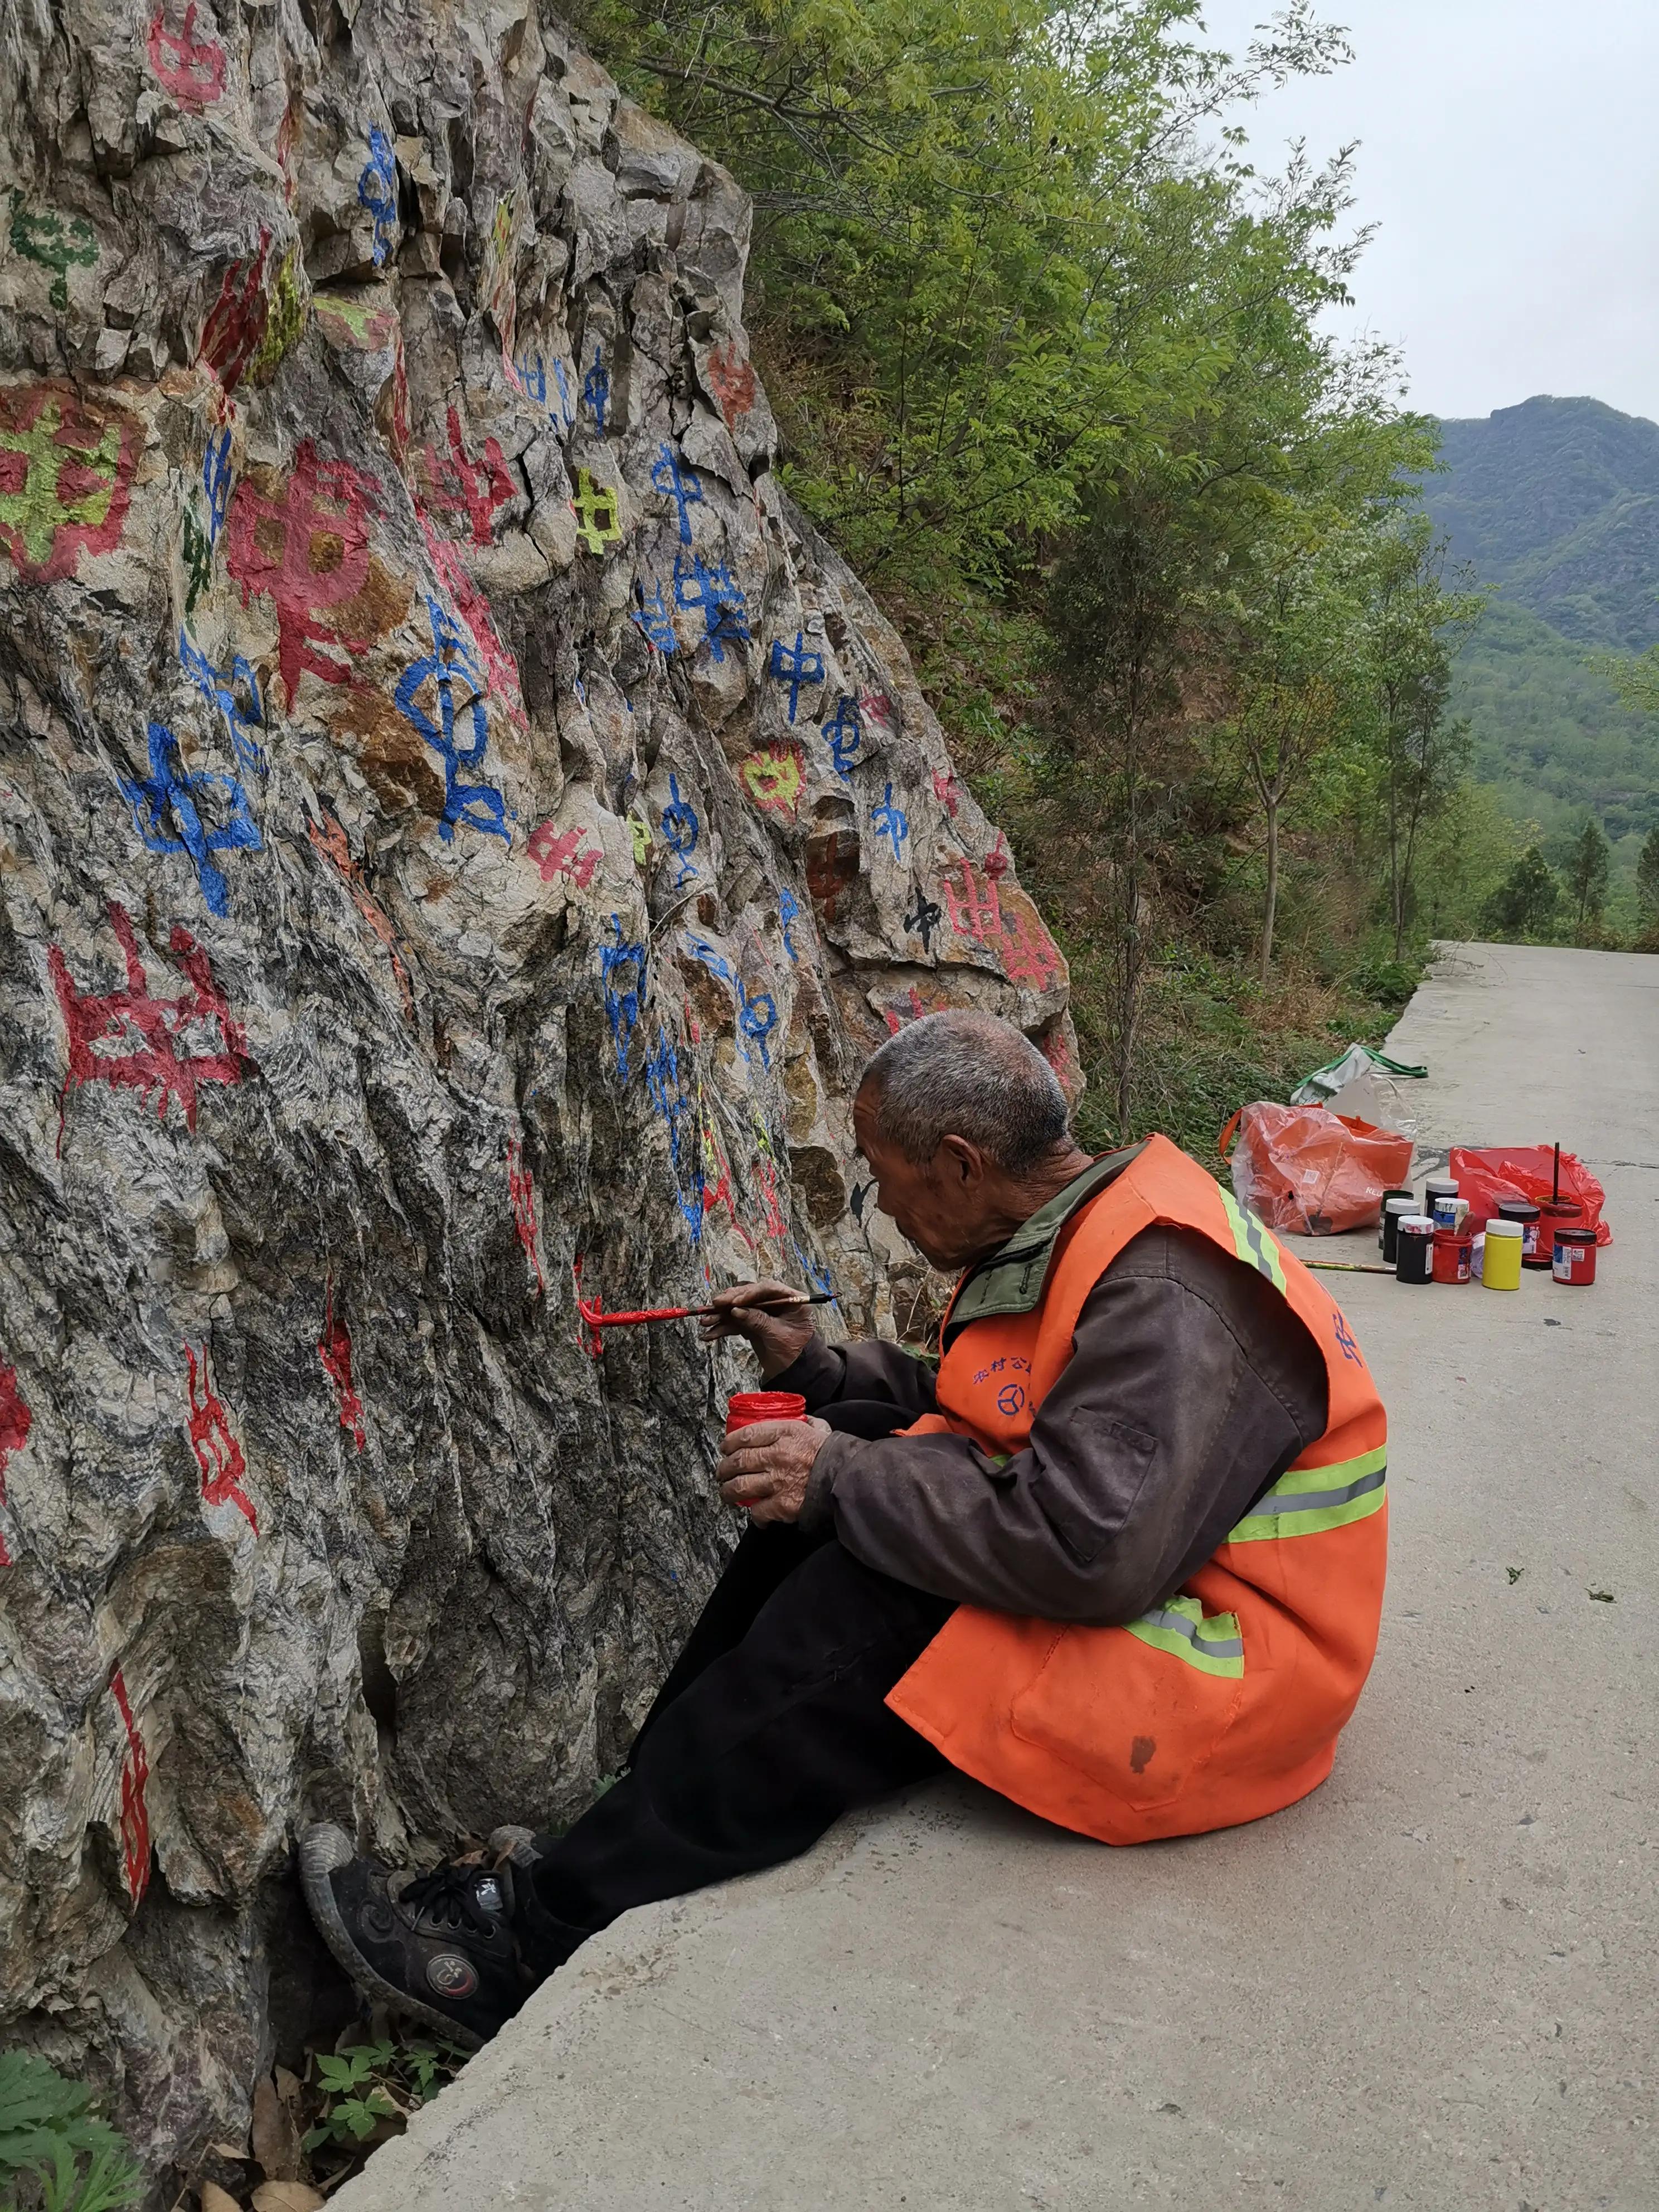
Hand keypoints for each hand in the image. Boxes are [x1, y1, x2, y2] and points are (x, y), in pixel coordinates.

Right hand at [699, 1278, 816, 1378]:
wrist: (796, 1373)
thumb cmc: (796, 1353)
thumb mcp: (778, 1335)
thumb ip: (759, 1321)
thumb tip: (737, 1310)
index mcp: (792, 1300)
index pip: (769, 1288)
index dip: (750, 1293)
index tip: (735, 1301)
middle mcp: (777, 1303)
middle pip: (751, 1296)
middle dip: (731, 1301)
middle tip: (715, 1304)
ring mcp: (763, 1314)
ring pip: (739, 1309)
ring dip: (721, 1316)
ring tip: (706, 1321)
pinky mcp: (753, 1325)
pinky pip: (736, 1324)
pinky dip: (723, 1329)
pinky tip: (710, 1334)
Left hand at [717, 1416, 830, 1524]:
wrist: (850, 1480)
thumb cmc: (835, 1455)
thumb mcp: (820, 1429)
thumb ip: (807, 1423)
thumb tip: (803, 1418)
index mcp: (785, 1433)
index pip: (746, 1435)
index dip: (730, 1442)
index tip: (725, 1447)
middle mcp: (777, 1455)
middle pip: (738, 1461)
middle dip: (724, 1468)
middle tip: (722, 1472)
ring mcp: (777, 1481)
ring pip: (740, 1487)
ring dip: (728, 1491)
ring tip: (726, 1493)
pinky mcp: (782, 1505)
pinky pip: (758, 1511)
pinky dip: (755, 1516)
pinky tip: (756, 1516)